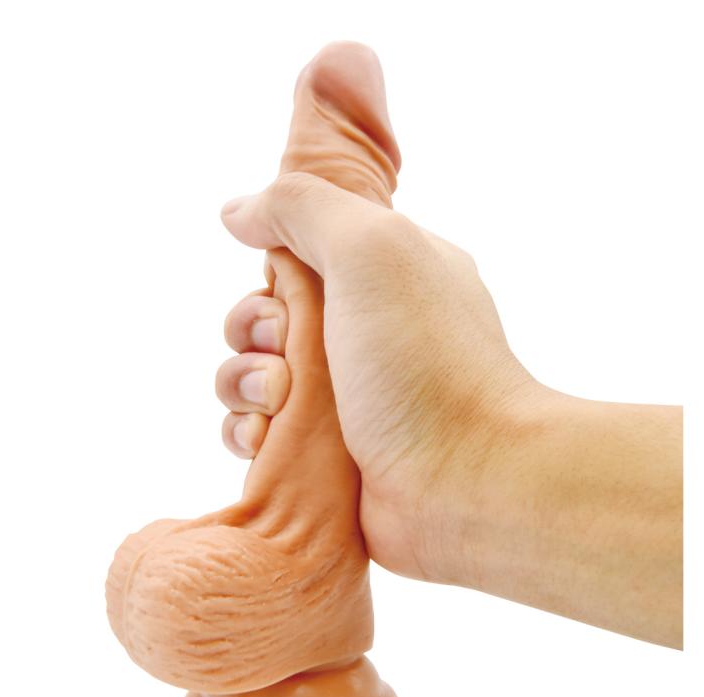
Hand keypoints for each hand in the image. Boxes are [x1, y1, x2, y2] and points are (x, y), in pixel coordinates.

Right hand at [218, 175, 535, 583]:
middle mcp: (363, 335)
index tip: (285, 289)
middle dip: (252, 329)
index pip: (300, 256)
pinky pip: (256, 432)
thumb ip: (303, 208)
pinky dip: (246, 431)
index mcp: (385, 278)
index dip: (275, 270)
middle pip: (267, 316)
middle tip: (282, 351)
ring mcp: (343, 398)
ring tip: (276, 401)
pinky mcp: (321, 454)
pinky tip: (265, 439)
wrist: (466, 481)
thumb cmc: (425, 361)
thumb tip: (238, 211)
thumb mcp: (371, 249)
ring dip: (242, 383)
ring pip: (252, 376)